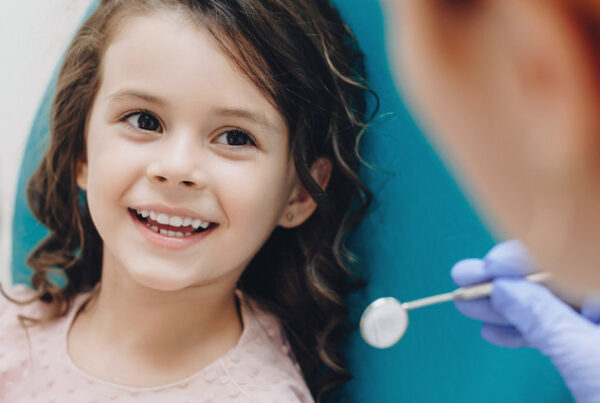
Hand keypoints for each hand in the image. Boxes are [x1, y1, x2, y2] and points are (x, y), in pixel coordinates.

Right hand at [451, 240, 599, 402]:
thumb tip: (503, 288)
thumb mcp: (589, 362)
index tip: (488, 266)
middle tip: (463, 279)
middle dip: (508, 282)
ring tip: (468, 307)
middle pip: (559, 280)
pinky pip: (563, 333)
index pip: (573, 258)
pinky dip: (528, 334)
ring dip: (509, 309)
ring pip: (555, 308)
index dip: (528, 256)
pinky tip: (496, 333)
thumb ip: (544, 320)